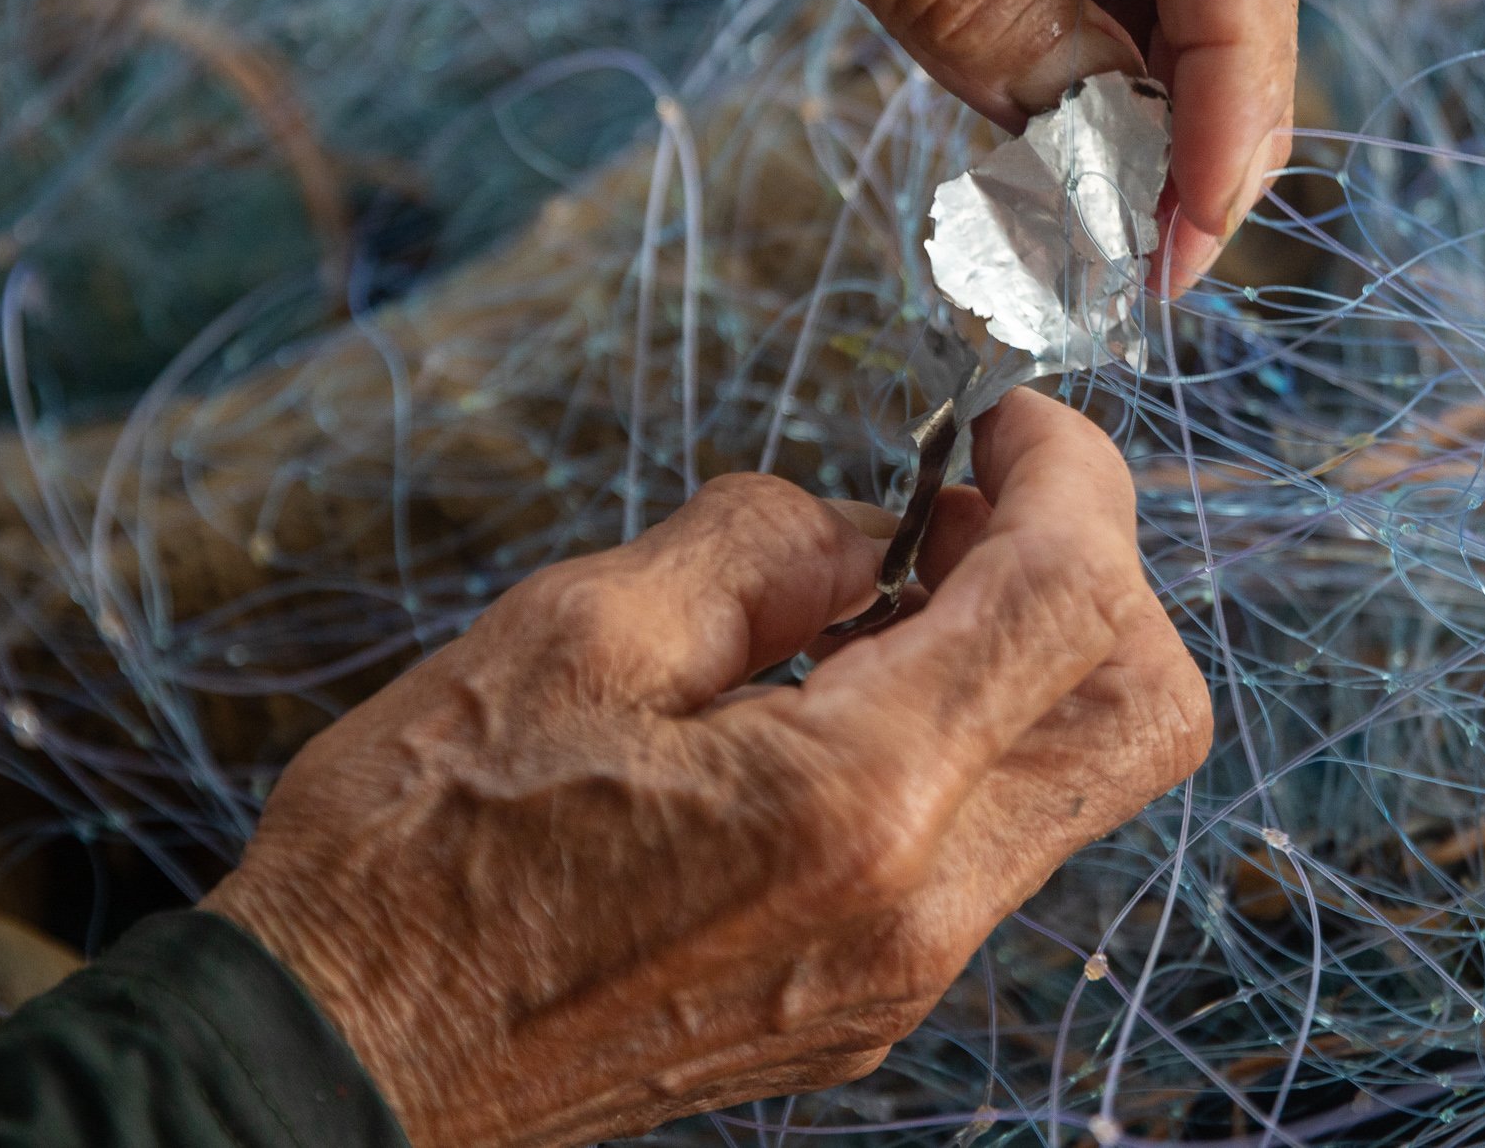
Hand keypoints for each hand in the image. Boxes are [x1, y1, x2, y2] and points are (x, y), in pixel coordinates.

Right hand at [201, 391, 1210, 1147]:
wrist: (339, 1067)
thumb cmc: (419, 853)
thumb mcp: (573, 635)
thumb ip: (761, 548)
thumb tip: (870, 527)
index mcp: (855, 800)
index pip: (1076, 601)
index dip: (1073, 473)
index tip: (1000, 418)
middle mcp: (920, 907)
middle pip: (1144, 710)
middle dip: (1094, 568)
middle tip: (961, 502)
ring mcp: (903, 972)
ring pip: (1081, 780)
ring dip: (1033, 651)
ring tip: (883, 589)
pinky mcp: (869, 1000)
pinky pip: (996, 842)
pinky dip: (971, 734)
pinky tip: (842, 687)